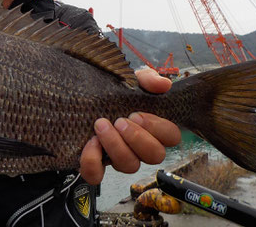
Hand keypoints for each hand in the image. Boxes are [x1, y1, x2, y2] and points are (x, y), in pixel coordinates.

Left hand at [79, 68, 180, 184]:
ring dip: (115, 146)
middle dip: (137, 137)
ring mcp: (119, 158)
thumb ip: (148, 79)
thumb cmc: (113, 92)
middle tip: (120, 120)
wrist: (82, 96)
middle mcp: (139, 147)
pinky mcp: (96, 164)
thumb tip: (163, 85)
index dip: (157, 128)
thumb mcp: (131, 81)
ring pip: (129, 166)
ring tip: (101, 125)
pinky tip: (90, 143)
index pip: (172, 137)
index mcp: (153, 128)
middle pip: (155, 156)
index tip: (137, 113)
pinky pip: (96, 175)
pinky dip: (92, 162)